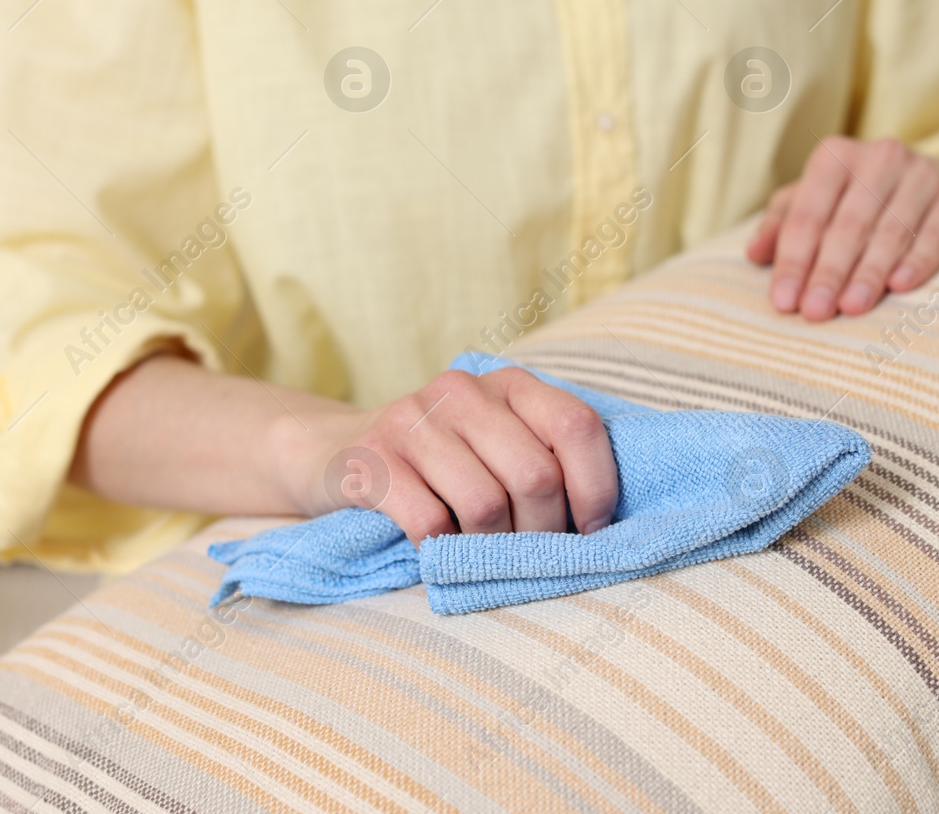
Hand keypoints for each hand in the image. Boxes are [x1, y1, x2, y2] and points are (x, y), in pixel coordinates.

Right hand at [304, 367, 618, 544]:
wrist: (334, 454)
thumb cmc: (441, 466)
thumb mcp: (498, 446)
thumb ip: (547, 462)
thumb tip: (604, 529)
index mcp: (510, 384)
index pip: (576, 426)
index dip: (596, 488)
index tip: (590, 531)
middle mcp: (463, 391)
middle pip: (534, 476)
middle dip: (541, 532)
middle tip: (526, 554)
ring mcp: (412, 420)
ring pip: (485, 505)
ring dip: (490, 548)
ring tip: (480, 553)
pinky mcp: (371, 459)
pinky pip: (429, 522)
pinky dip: (442, 551)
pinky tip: (438, 549)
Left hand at [746, 136, 938, 320]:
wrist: (937, 182)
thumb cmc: (861, 200)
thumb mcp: (817, 203)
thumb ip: (782, 225)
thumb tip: (753, 254)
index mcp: (835, 157)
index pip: (807, 214)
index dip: (793, 259)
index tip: (784, 301)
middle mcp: (880, 157)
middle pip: (847, 224)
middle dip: (828, 272)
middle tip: (815, 312)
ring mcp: (923, 172)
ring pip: (890, 230)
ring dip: (869, 272)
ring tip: (851, 308)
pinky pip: (935, 232)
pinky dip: (917, 260)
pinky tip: (900, 286)